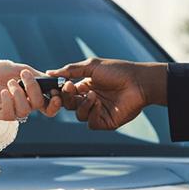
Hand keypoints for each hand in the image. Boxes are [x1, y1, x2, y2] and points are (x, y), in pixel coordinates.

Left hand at [0, 61, 61, 121]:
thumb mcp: (17, 68)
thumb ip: (34, 74)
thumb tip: (51, 80)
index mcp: (31, 93)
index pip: (49, 103)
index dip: (55, 102)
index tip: (54, 92)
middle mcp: (25, 104)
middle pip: (39, 104)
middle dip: (34, 89)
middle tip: (24, 75)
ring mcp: (13, 111)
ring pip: (26, 110)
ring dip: (19, 94)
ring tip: (9, 82)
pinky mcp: (1, 115)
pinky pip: (10, 113)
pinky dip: (8, 101)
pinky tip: (2, 92)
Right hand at [49, 59, 163, 129]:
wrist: (138, 82)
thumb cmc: (117, 71)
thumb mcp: (91, 66)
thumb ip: (70, 70)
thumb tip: (50, 72)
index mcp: (86, 86)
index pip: (67, 93)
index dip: (60, 91)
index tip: (55, 87)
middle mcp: (90, 99)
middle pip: (69, 105)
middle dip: (66, 98)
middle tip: (69, 88)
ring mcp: (98, 111)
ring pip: (79, 115)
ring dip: (83, 105)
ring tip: (93, 95)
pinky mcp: (106, 121)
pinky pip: (91, 122)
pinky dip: (92, 113)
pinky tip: (99, 103)